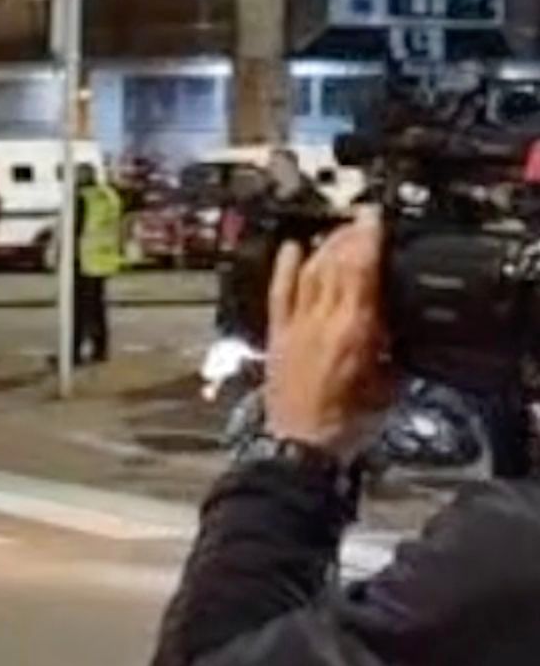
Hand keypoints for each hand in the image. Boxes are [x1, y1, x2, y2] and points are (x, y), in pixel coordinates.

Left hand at [264, 210, 396, 458]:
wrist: (300, 445)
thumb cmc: (346, 423)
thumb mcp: (387, 383)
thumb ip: (388, 347)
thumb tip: (389, 323)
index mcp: (354, 331)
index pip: (362, 271)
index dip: (367, 241)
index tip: (375, 219)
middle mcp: (321, 321)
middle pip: (334, 265)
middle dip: (348, 236)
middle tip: (361, 219)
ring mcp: (295, 325)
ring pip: (309, 272)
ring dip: (323, 246)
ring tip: (337, 230)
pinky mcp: (276, 334)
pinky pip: (279, 292)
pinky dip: (284, 267)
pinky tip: (290, 246)